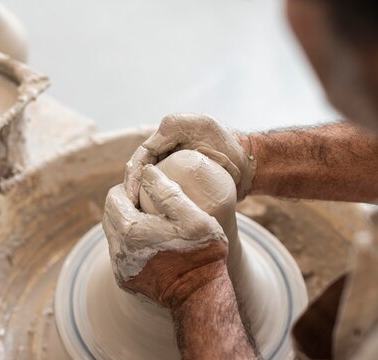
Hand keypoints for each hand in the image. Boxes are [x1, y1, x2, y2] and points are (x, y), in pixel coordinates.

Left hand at [102, 165, 228, 307]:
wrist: (200, 295)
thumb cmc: (201, 252)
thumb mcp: (192, 216)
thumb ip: (167, 191)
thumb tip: (146, 171)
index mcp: (130, 230)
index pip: (114, 197)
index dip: (129, 186)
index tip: (147, 186)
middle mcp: (118, 250)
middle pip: (110, 215)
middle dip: (124, 203)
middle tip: (148, 201)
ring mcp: (121, 268)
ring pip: (113, 235)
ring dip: (127, 224)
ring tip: (152, 221)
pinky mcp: (126, 281)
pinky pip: (120, 254)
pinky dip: (131, 244)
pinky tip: (152, 243)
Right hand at [124, 113, 255, 203]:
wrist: (247, 165)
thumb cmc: (230, 145)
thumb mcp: (207, 126)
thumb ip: (182, 124)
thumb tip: (160, 132)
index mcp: (168, 131)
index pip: (142, 155)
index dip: (133, 174)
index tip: (131, 195)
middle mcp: (165, 146)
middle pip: (140, 169)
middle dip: (132, 188)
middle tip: (130, 209)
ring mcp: (170, 163)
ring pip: (147, 181)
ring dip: (139, 196)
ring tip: (135, 215)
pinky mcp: (176, 178)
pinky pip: (160, 189)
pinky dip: (152, 201)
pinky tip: (148, 216)